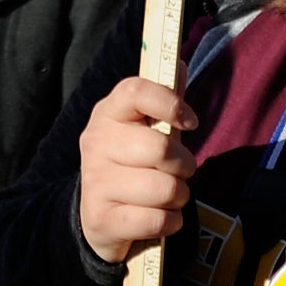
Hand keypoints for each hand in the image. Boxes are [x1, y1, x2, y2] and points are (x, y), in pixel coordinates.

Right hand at [75, 74, 196, 265]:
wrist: (97, 217)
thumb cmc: (131, 165)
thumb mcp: (143, 130)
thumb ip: (163, 100)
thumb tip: (179, 63)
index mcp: (107, 114)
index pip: (135, 91)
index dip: (169, 103)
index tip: (190, 120)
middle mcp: (95, 143)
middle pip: (161, 147)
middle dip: (184, 164)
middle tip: (178, 170)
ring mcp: (96, 182)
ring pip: (165, 188)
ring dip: (178, 197)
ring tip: (165, 196)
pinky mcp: (102, 219)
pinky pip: (158, 220)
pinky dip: (170, 222)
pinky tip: (156, 218)